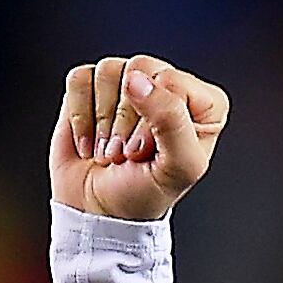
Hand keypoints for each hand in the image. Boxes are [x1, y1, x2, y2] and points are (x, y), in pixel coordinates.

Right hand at [50, 56, 225, 222]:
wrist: (98, 212)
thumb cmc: (144, 193)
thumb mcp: (177, 167)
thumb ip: (171, 119)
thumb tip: (136, 79)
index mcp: (203, 105)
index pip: (172, 81)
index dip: (154, 119)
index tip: (148, 152)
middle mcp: (168, 87)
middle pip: (140, 70)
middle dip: (125, 120)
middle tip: (126, 155)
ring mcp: (129, 84)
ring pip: (109, 71)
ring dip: (102, 121)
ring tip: (108, 151)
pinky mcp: (92, 88)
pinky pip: (80, 79)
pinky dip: (79, 115)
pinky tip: (89, 141)